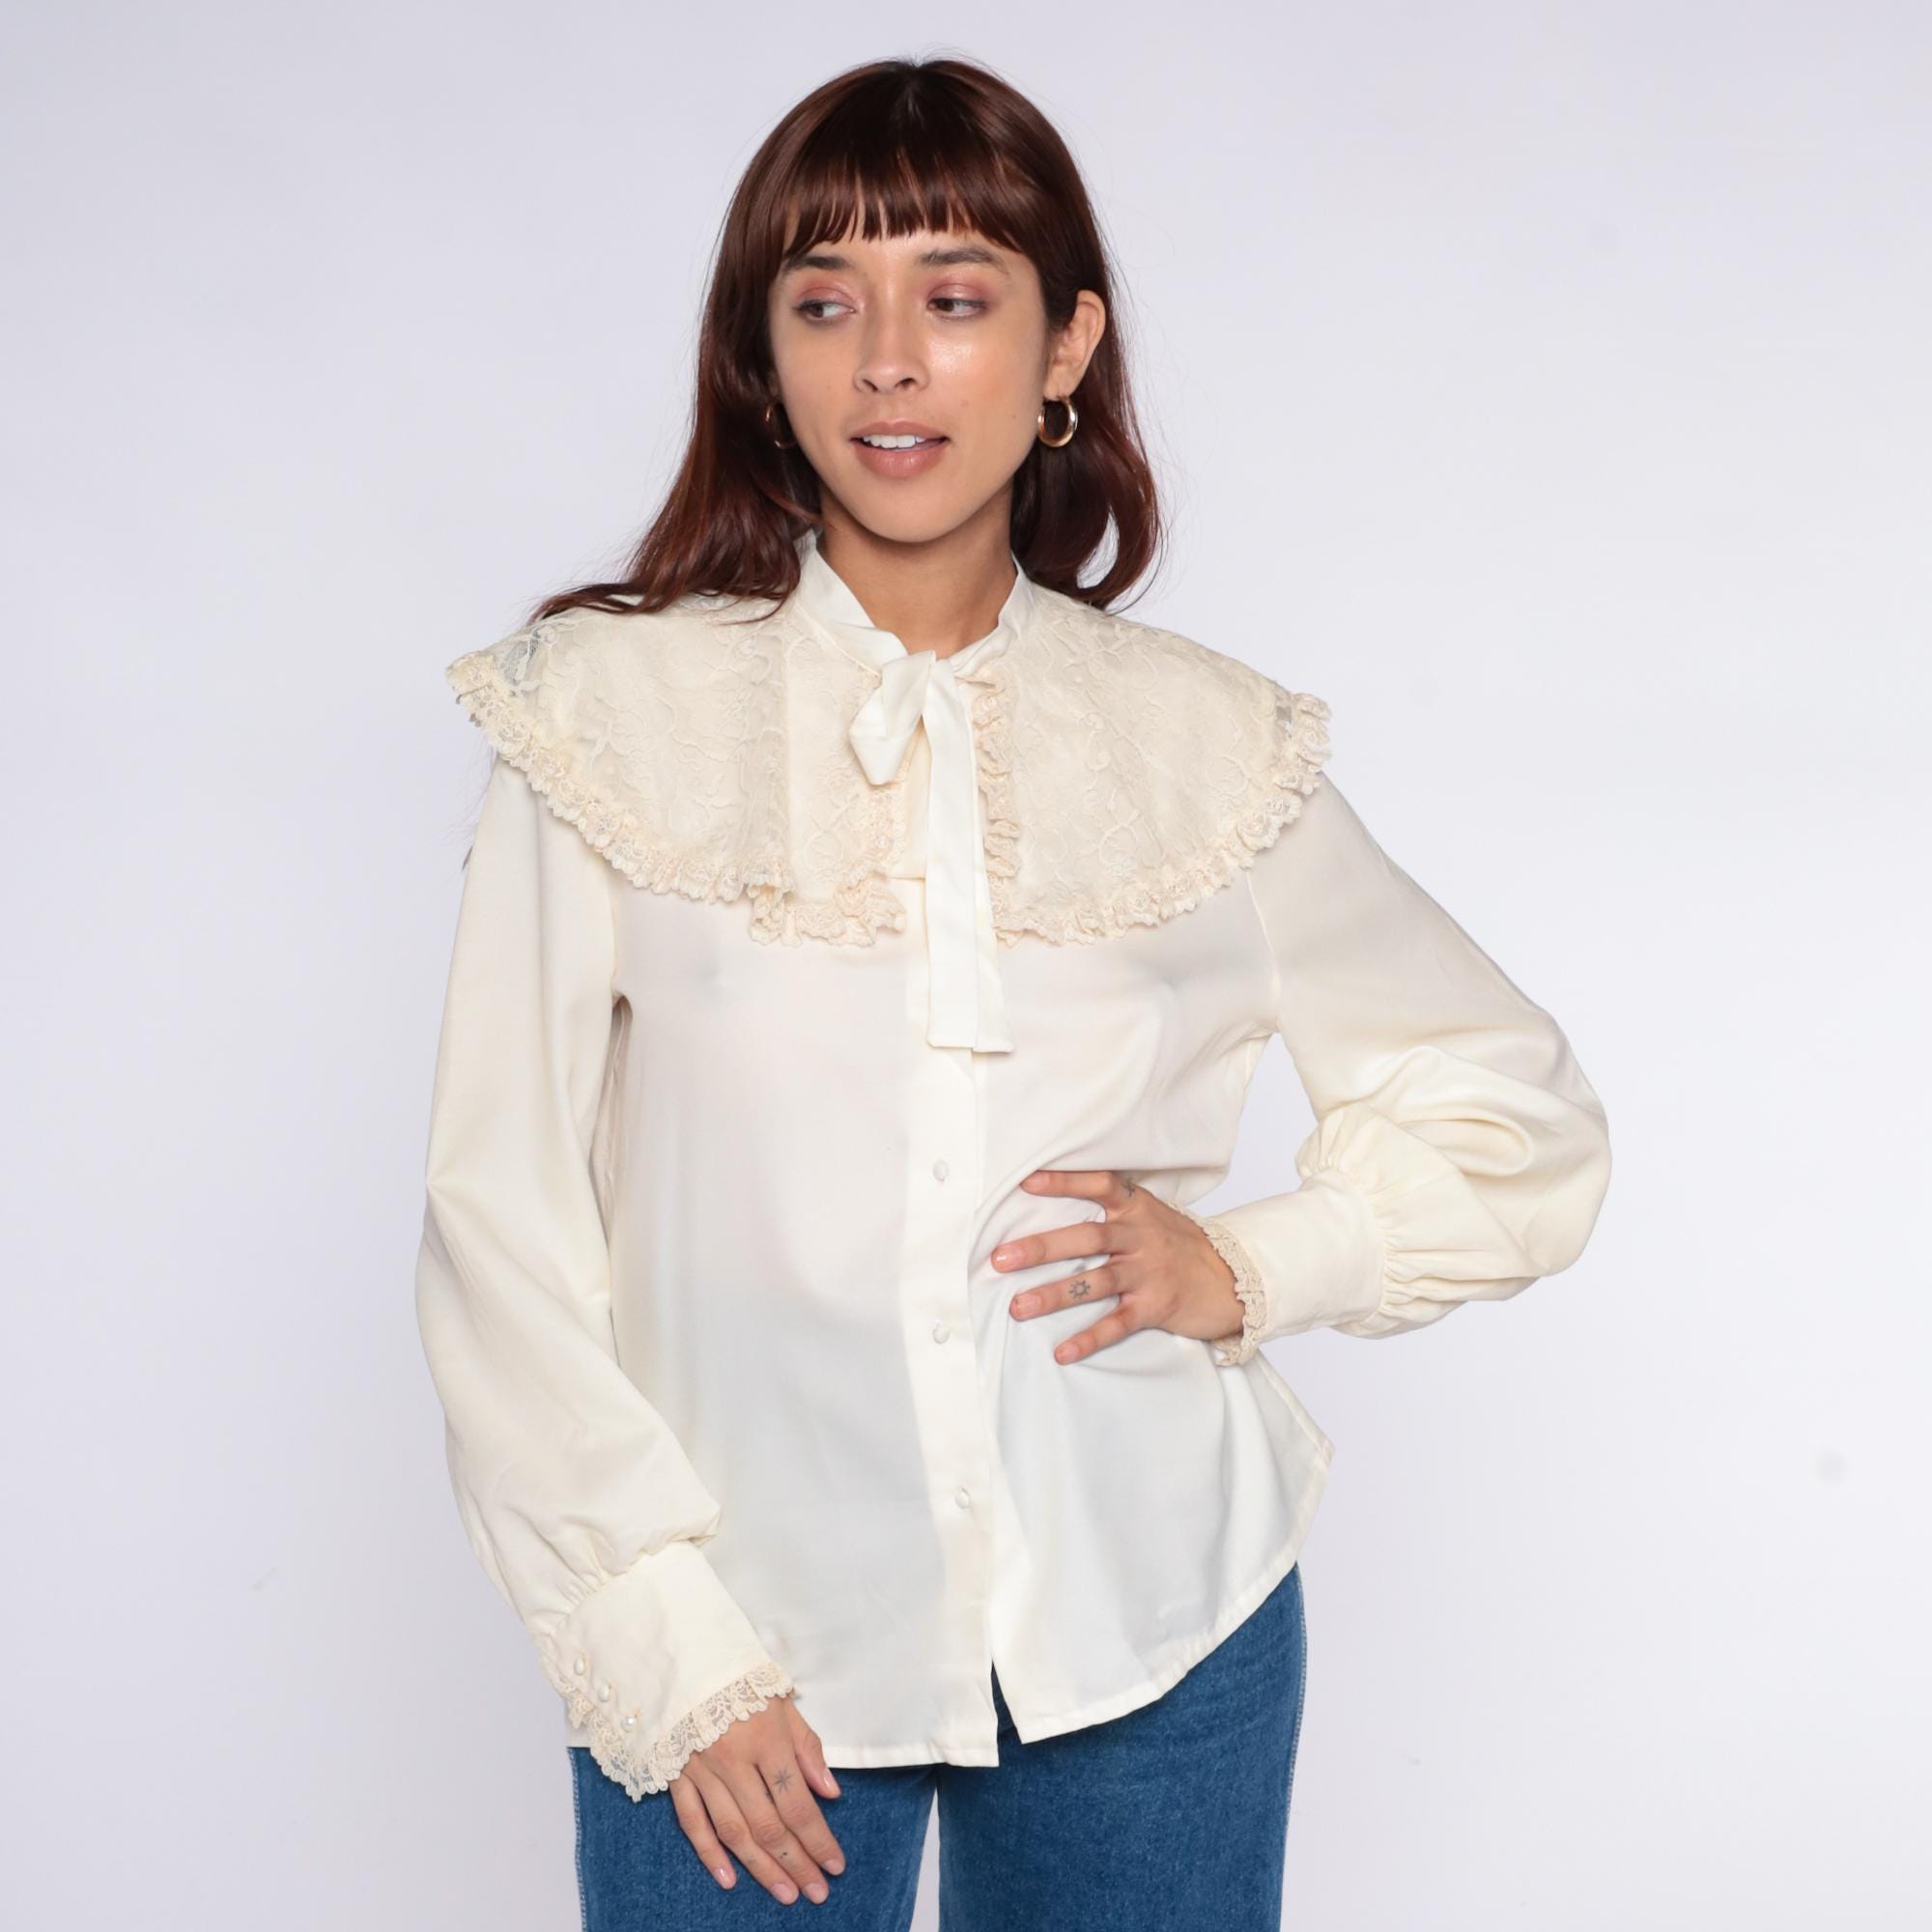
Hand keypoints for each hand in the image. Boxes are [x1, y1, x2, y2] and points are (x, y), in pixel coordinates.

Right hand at [669, 1692, 846, 1902]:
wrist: (684, 1656)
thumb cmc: (740, 1678)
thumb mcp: (783, 1702)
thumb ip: (807, 1748)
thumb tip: (830, 1793)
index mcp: (766, 1739)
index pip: (797, 1802)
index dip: (819, 1838)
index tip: (836, 1865)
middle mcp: (734, 1760)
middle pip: (769, 1824)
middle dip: (797, 1862)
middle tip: (816, 1892)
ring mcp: (702, 1770)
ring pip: (734, 1831)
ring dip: (761, 1868)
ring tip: (785, 1893)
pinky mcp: (676, 1775)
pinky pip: (692, 1822)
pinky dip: (709, 1854)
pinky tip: (729, 1879)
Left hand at [995, 1168, 1246, 1363]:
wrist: (1234, 1278)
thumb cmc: (1180, 1245)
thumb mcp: (1151, 1215)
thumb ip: (1113, 1210)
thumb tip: (1053, 1204)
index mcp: (1137, 1209)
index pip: (1099, 1185)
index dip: (1064, 1182)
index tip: (1026, 1182)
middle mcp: (1141, 1237)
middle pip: (1087, 1237)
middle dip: (1041, 1248)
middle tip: (1000, 1258)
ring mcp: (1149, 1273)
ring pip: (1096, 1282)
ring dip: (1055, 1295)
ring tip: (1018, 1307)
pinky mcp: (1157, 1307)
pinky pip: (1118, 1324)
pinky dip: (1089, 1338)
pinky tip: (1063, 1352)